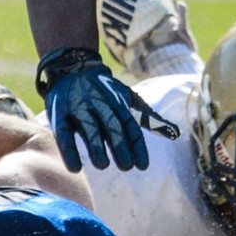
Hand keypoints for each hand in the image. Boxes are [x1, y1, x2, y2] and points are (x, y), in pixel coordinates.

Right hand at [37, 47, 175, 171]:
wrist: (73, 67)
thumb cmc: (105, 91)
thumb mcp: (128, 99)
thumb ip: (149, 118)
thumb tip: (175, 134)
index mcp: (118, 102)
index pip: (130, 126)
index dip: (137, 146)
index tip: (143, 166)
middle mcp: (100, 104)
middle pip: (112, 127)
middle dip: (119, 147)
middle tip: (126, 166)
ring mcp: (79, 108)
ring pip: (90, 129)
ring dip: (96, 148)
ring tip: (103, 165)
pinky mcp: (60, 114)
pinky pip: (64, 134)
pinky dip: (70, 151)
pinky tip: (76, 168)